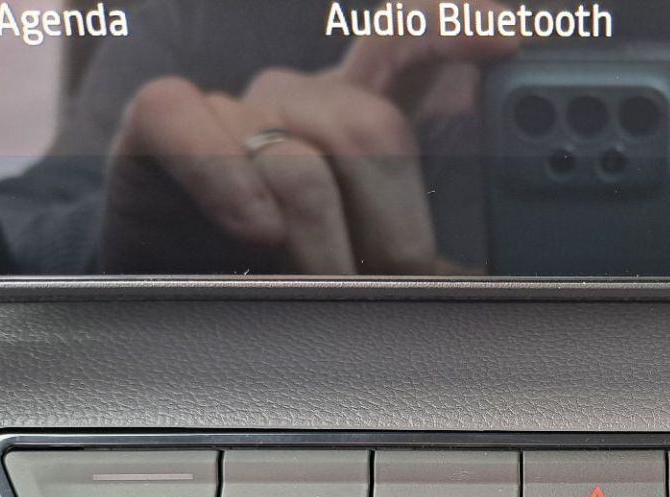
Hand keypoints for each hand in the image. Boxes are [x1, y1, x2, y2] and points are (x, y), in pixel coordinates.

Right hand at [101, 0, 515, 273]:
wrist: (169, 284)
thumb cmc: (275, 271)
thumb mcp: (362, 256)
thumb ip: (414, 248)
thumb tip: (465, 283)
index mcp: (358, 115)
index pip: (409, 43)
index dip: (454, 29)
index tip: (507, 42)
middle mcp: (299, 100)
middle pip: (369, 129)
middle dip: (394, 228)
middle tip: (395, 290)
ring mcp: (231, 110)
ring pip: (299, 159)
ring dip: (323, 248)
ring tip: (329, 293)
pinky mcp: (162, 124)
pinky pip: (191, 124)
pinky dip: (227, 182)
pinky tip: (257, 230)